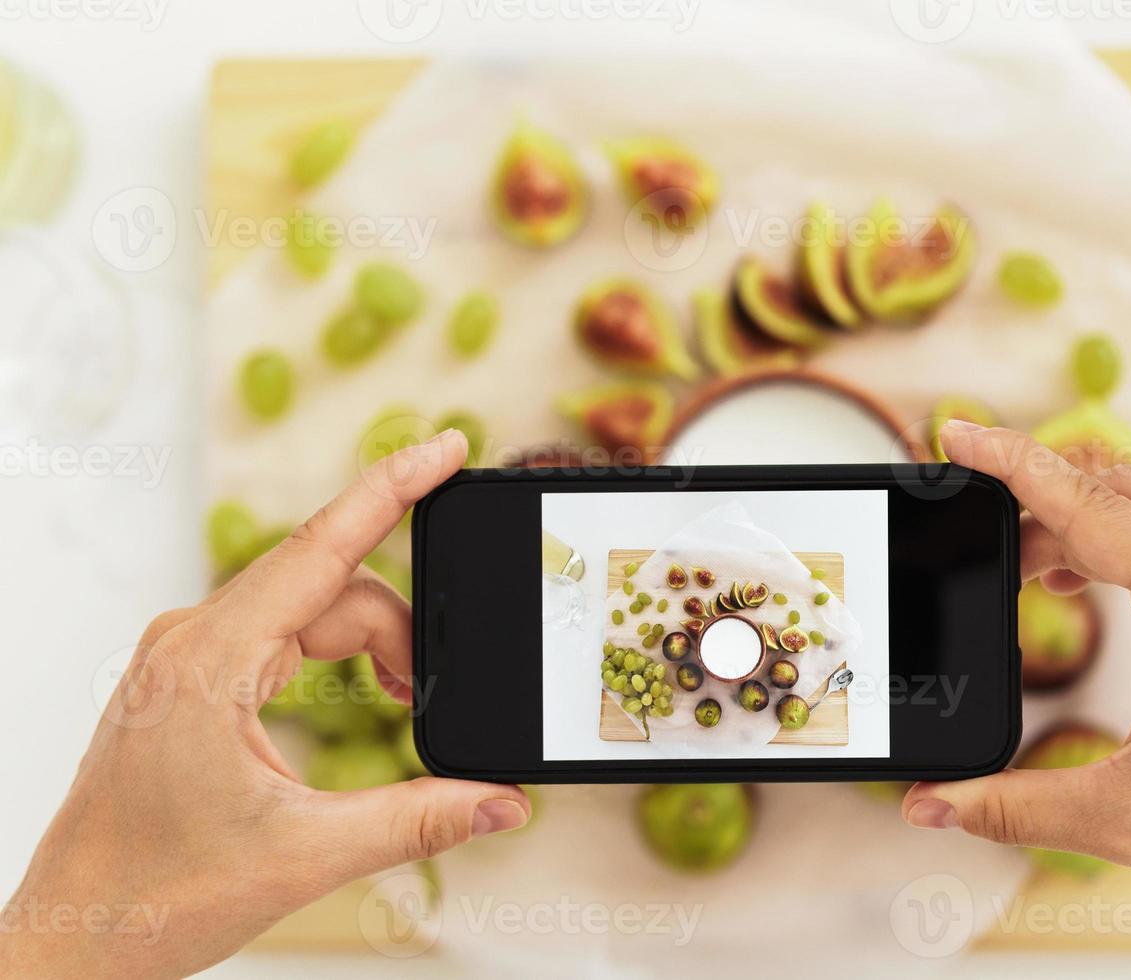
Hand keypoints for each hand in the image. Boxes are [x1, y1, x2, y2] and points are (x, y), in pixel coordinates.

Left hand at [0, 430, 529, 978]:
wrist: (73, 940)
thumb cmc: (154, 895)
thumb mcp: (305, 855)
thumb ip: (418, 820)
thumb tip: (502, 800)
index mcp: (209, 660)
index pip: (320, 547)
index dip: (392, 489)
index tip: (446, 447)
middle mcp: (193, 640)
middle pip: (332, 588)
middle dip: (401, 633)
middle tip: (434, 700)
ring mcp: (187, 657)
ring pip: (310, 611)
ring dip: (372, 649)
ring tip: (407, 706)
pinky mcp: (192, 679)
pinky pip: (283, 634)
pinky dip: (338, 656)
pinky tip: (367, 696)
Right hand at [904, 422, 1130, 978]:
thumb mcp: (1121, 817)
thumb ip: (1010, 806)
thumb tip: (929, 806)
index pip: (1087, 503)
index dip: (1010, 463)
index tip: (955, 434)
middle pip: (1111, 487)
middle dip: (1029, 496)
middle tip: (968, 525)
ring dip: (1072, 518)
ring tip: (1016, 563)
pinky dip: (1114, 537)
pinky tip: (1075, 574)